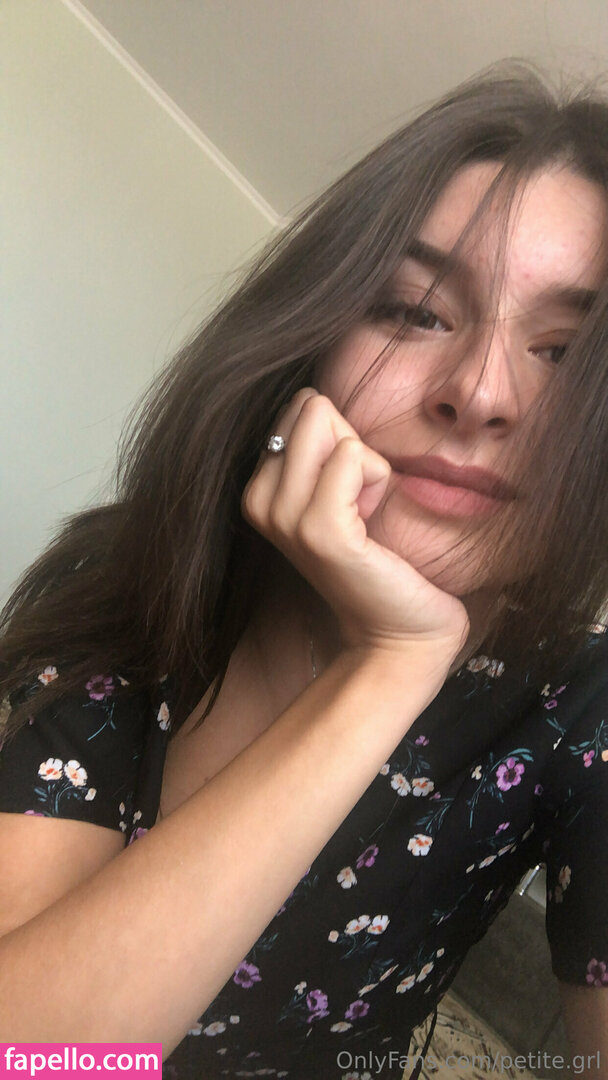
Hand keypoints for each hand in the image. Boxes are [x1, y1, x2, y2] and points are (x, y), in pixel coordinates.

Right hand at [241, 389, 469, 664]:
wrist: (399, 631)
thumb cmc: (380, 559)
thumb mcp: (339, 492)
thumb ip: (320, 446)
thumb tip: (317, 399)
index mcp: (258, 489)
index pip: (301, 407)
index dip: (341, 443)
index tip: (347, 497)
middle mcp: (258, 500)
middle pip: (312, 408)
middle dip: (352, 446)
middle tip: (359, 506)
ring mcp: (284, 517)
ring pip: (330, 426)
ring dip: (367, 467)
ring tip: (365, 518)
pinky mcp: (320, 531)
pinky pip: (352, 455)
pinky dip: (378, 481)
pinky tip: (372, 526)